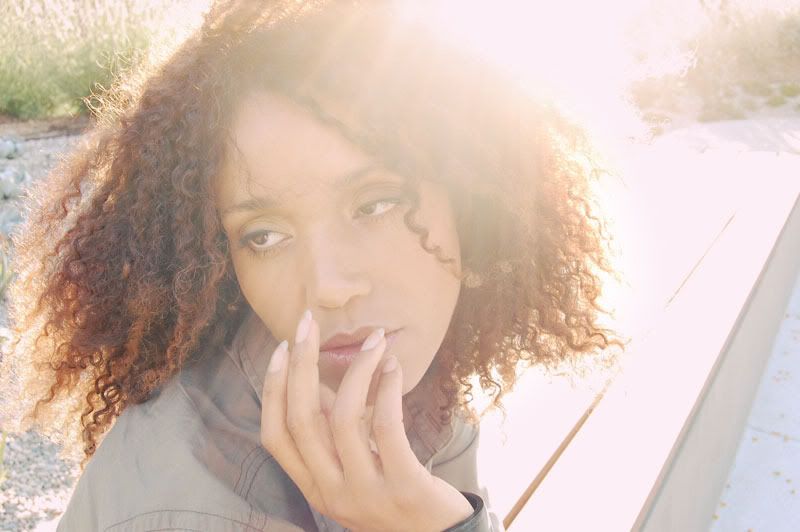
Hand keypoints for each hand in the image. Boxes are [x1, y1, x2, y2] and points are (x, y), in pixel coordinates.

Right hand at [260, 310, 473, 531]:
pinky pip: (386, 426)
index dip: (273, 389)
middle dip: (301, 364)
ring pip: (342, 418)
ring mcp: (367, 492)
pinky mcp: (404, 486)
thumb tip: (318, 381)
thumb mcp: (354, 473)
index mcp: (315, 489)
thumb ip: (334, 436)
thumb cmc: (396, 500)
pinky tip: (392, 367)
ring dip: (356, 369)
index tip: (282, 349)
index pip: (275, 437)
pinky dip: (386, 388)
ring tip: (374, 340)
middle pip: (302, 420)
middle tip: (308, 323)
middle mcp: (332, 493)